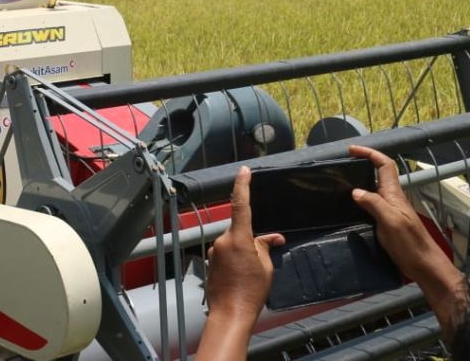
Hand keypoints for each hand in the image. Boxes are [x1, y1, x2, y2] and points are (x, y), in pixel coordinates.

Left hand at [206, 166, 283, 321]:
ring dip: (244, 251)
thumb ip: (266, 247)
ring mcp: (215, 250)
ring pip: (233, 242)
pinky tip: (242, 276)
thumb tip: (272, 237)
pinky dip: (236, 259)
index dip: (243, 186)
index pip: (241, 205)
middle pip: (240, 229)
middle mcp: (223, 240)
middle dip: (252, 239)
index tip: (244, 171)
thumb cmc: (251, 291)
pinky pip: (227, 252)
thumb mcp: (266, 268)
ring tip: (251, 274)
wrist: (230, 313)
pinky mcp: (211, 260)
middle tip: (262, 261)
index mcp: (239, 238)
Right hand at [349, 145, 450, 280]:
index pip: (384, 165)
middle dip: (363, 164)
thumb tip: (355, 190)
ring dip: (359, 181)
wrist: (423, 265)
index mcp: (394, 195)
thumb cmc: (409, 243)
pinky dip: (358, 199)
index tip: (351, 150)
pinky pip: (370, 204)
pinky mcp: (385, 222)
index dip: (370, 154)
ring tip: (340, 183)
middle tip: (342, 165)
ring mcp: (389, 211)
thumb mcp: (391, 221)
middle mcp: (391, 199)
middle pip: (378, 174)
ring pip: (373, 189)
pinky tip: (348, 207)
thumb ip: (374, 204)